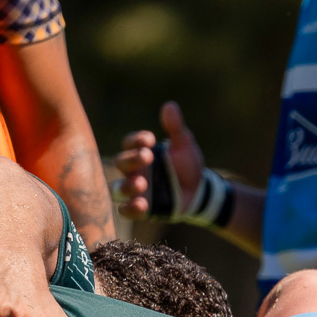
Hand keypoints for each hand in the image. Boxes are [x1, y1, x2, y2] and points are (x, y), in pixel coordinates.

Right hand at [113, 101, 205, 220]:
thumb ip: (176, 128)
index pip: (130, 142)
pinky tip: (142, 204)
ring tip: (142, 183)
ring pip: (118, 188)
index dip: (136, 140)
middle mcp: (133, 170)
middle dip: (132, 159)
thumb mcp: (185, 146)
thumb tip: (170, 106)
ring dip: (126, 186)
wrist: (198, 192)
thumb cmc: (187, 165)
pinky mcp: (141, 207)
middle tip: (148, 157)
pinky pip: (126, 210)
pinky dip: (130, 208)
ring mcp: (135, 189)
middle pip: (121, 163)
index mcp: (141, 151)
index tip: (150, 140)